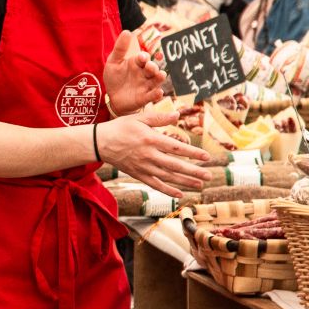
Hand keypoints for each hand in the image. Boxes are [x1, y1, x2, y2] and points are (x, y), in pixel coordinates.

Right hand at [97, 111, 211, 197]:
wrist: (100, 143)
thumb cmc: (120, 127)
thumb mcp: (138, 118)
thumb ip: (158, 118)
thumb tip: (178, 115)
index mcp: (151, 139)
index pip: (177, 148)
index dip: (193, 153)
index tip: (207, 157)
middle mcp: (149, 155)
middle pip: (175, 165)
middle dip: (194, 172)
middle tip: (209, 176)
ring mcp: (143, 166)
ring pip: (168, 177)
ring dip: (185, 182)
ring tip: (200, 184)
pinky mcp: (138, 174)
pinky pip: (155, 184)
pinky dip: (167, 190)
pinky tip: (180, 194)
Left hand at [102, 30, 164, 114]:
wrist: (112, 96)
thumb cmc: (115, 77)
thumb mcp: (113, 62)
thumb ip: (120, 48)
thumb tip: (127, 31)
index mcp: (137, 63)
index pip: (143, 58)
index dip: (143, 57)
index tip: (141, 57)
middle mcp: (144, 73)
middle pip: (152, 68)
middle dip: (152, 67)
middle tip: (149, 66)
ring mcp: (145, 86)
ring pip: (156, 80)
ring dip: (159, 77)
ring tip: (161, 75)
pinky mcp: (144, 98)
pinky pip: (152, 96)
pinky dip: (156, 95)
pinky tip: (159, 93)